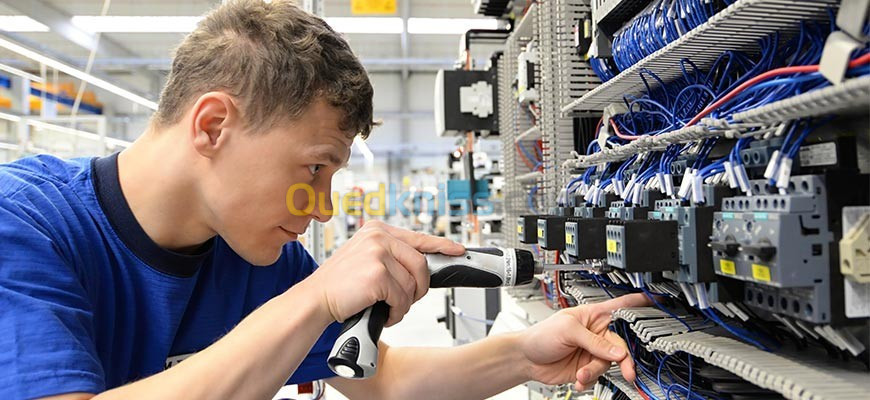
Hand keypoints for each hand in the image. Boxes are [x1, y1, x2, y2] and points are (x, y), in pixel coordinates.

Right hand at [307, 220, 464, 325]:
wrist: (315, 300)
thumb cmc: (340, 285)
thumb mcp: (365, 259)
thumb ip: (390, 256)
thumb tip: (420, 265)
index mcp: (377, 230)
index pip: (418, 237)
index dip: (441, 245)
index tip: (457, 250)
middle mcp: (378, 236)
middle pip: (421, 264)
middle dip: (418, 289)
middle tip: (405, 300)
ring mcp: (378, 253)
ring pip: (412, 285)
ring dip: (404, 304)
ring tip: (386, 307)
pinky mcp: (378, 274)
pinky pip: (402, 298)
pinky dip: (396, 312)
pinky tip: (382, 312)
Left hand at [518, 293, 650, 390]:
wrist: (526, 359)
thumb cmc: (542, 335)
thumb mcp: (568, 331)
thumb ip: (594, 341)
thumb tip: (617, 351)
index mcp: (594, 315)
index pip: (621, 306)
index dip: (640, 304)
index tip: (659, 302)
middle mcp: (597, 333)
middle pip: (621, 345)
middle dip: (622, 359)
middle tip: (626, 370)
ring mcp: (594, 352)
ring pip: (609, 364)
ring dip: (596, 371)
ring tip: (582, 373)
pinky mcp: (588, 368)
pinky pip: (599, 376)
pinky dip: (590, 380)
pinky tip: (579, 379)